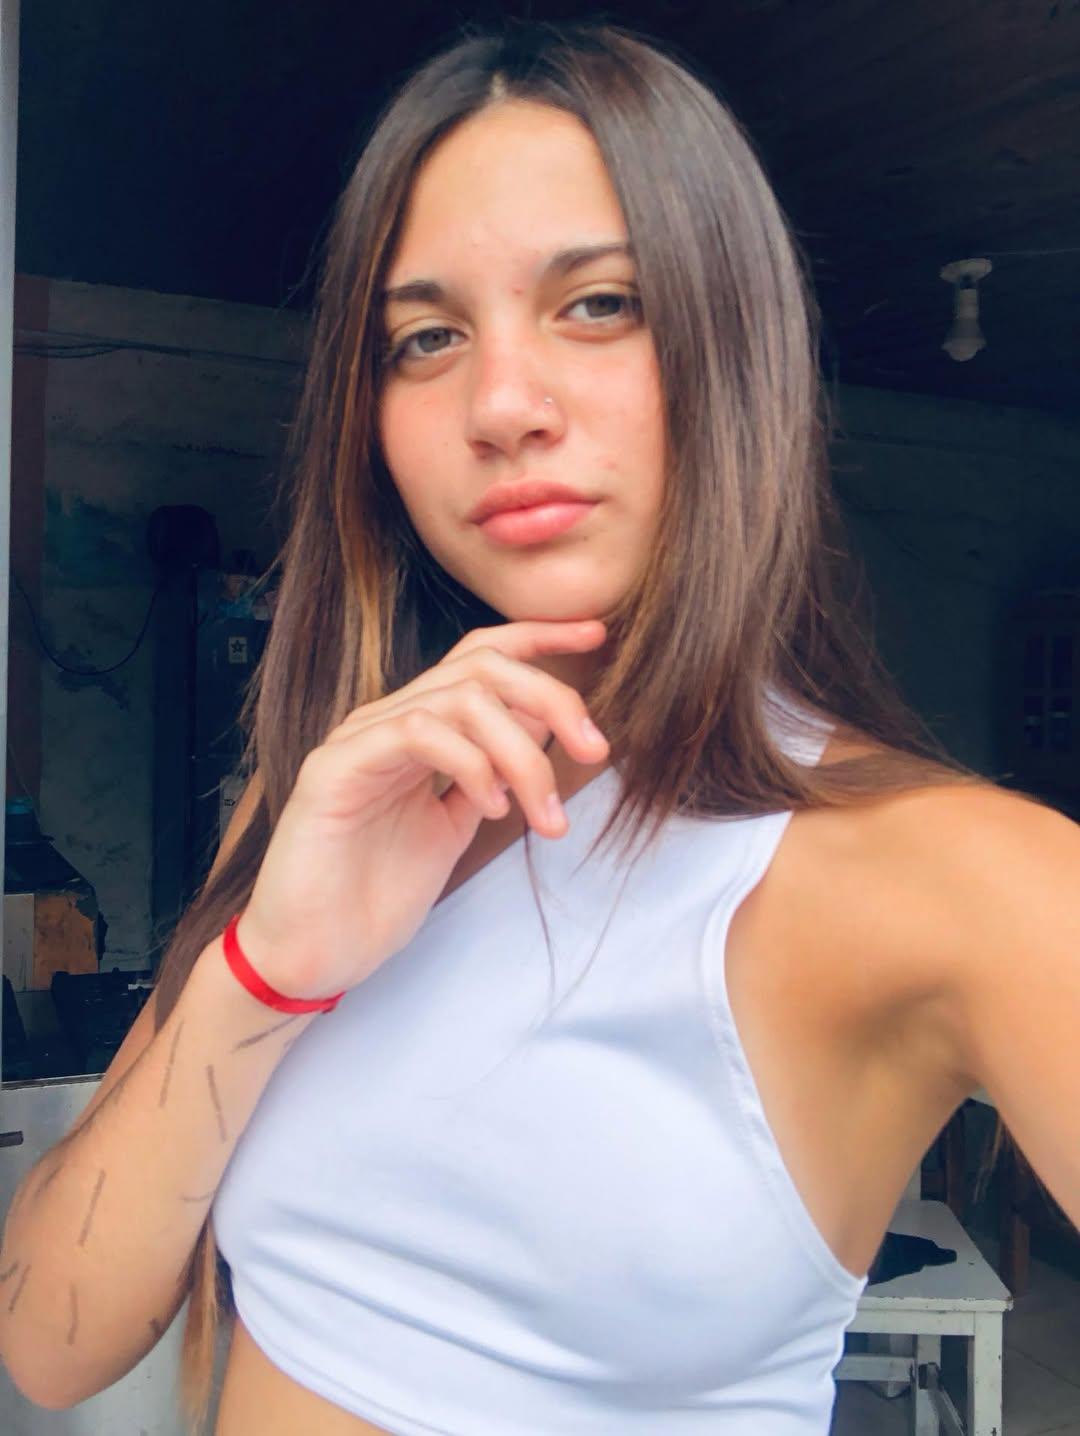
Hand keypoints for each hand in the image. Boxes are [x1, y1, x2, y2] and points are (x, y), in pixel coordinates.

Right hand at [234, 619, 609, 999]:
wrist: (312, 956)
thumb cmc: (374, 897)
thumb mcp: (454, 826)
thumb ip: (491, 774)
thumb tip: (543, 728)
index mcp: (416, 729)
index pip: (479, 657)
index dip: (539, 638)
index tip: (596, 636)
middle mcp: (386, 721)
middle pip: (480, 665)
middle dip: (551, 696)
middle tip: (596, 749)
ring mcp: (358, 740)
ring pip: (458, 697)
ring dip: (523, 752)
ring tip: (546, 815)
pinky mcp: (334, 769)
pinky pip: (418, 733)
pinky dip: (471, 764)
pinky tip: (492, 808)